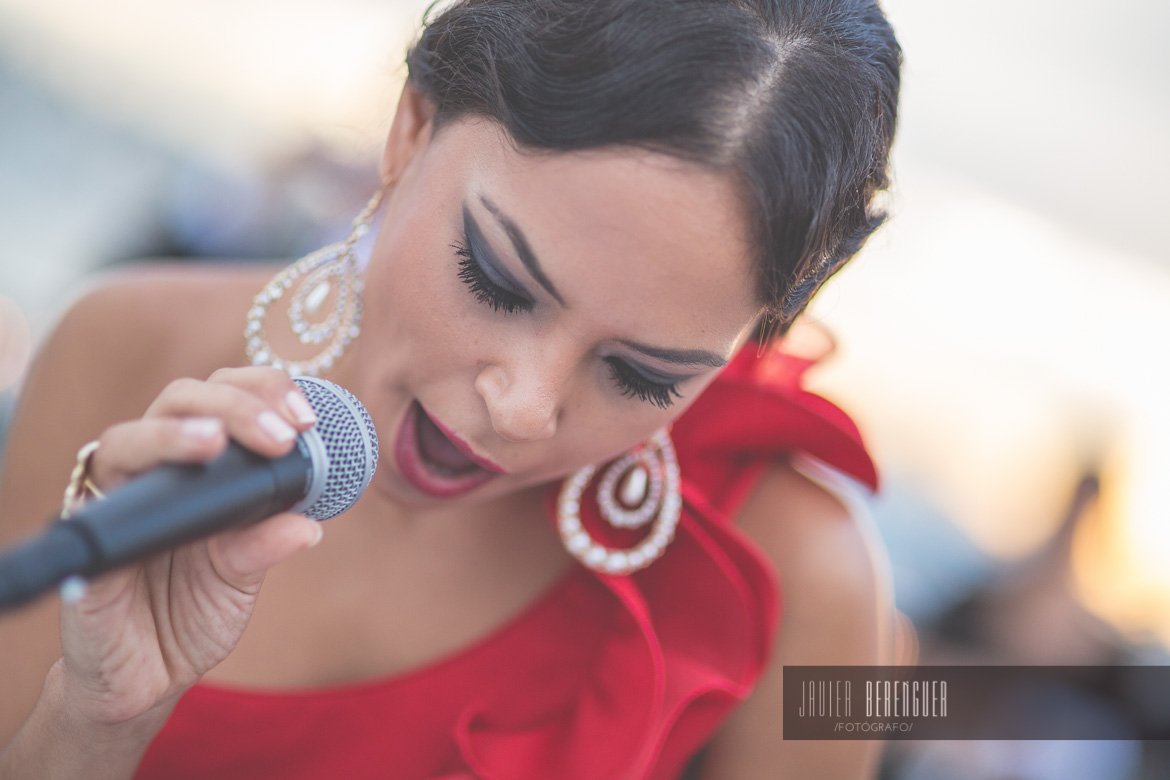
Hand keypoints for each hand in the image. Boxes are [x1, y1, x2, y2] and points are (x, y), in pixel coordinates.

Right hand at [55, 367, 322, 730]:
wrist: (148, 678)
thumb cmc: (193, 612)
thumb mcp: (241, 578)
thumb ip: (264, 546)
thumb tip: (307, 525)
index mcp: (198, 466)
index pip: (224, 398)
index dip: (263, 391)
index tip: (306, 419)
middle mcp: (153, 471)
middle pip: (179, 400)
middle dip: (234, 405)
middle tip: (280, 437)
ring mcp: (114, 503)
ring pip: (125, 438)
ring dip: (175, 433)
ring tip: (216, 443)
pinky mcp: (85, 544)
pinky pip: (89, 513)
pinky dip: (116, 503)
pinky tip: (147, 504)